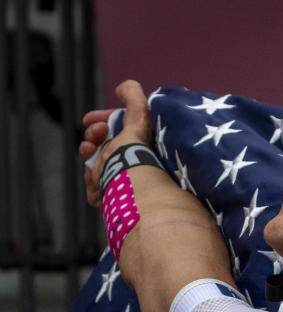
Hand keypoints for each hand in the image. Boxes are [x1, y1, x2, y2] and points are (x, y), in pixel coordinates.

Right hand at [79, 80, 153, 206]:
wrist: (132, 192)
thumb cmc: (134, 157)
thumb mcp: (136, 120)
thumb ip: (134, 99)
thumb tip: (126, 87)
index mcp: (140, 144)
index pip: (118, 128)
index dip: (101, 121)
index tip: (89, 120)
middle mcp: (135, 163)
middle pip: (104, 147)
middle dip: (91, 141)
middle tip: (91, 144)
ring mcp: (125, 181)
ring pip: (97, 169)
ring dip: (90, 166)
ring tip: (93, 169)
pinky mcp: (116, 200)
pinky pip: (98, 191)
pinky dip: (94, 188)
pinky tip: (97, 189)